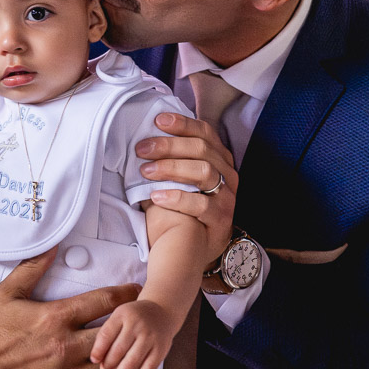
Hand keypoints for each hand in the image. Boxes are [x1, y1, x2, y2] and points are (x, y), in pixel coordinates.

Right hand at [0, 248, 140, 368]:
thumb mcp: (6, 294)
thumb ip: (32, 270)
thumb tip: (51, 246)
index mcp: (55, 318)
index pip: (102, 301)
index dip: (124, 293)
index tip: (135, 289)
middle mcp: (65, 346)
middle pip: (114, 334)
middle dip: (128, 324)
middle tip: (138, 318)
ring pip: (108, 366)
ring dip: (118, 355)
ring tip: (126, 346)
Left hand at [91, 299, 174, 368]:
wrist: (162, 310)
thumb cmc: (134, 317)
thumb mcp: (120, 315)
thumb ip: (108, 332)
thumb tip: (97, 358)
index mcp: (123, 314)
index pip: (106, 334)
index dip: (98, 350)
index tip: (94, 360)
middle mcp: (137, 324)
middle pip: (118, 349)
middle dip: (109, 363)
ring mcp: (150, 337)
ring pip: (132, 361)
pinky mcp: (161, 350)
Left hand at [137, 112, 236, 262]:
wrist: (195, 247)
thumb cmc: (183, 205)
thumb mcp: (182, 177)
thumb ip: (173, 157)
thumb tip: (145, 137)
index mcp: (219, 158)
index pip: (205, 133)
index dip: (183, 124)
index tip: (158, 121)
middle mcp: (228, 174)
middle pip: (201, 150)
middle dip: (168, 145)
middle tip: (141, 149)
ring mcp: (227, 197)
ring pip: (203, 172)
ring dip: (171, 168)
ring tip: (145, 172)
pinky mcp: (222, 220)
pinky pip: (202, 206)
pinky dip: (177, 198)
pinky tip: (156, 197)